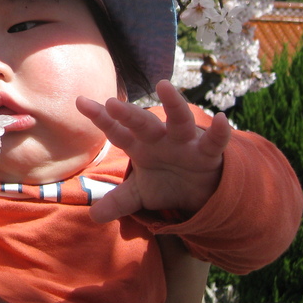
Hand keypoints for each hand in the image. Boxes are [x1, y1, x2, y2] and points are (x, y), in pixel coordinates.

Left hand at [77, 79, 230, 223]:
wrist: (199, 192)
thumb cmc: (166, 183)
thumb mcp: (140, 194)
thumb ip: (118, 202)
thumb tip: (93, 216)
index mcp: (140, 145)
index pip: (117, 132)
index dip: (101, 118)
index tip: (80, 102)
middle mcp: (160, 138)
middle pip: (142, 123)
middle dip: (128, 114)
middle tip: (112, 103)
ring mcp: (184, 142)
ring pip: (178, 120)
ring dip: (173, 103)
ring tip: (164, 85)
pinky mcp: (207, 152)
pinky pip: (214, 141)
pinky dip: (220, 132)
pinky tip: (221, 118)